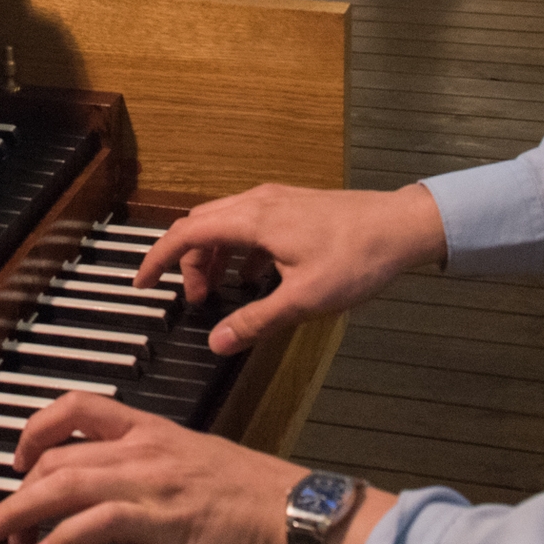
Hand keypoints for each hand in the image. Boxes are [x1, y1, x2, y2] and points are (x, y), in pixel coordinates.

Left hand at [0, 393, 307, 543]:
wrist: (298, 515)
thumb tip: (121, 504)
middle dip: (17, 489)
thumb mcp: (197, 469)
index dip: (38, 428)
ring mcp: (150, 480)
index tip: (19, 457)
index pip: (80, 407)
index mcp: (155, 430)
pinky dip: (60, 540)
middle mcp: (145, 448)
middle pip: (59, 454)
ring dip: (20, 513)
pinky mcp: (159, 517)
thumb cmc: (259, 500)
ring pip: (64, 483)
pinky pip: (93, 523)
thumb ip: (154, 476)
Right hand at [138, 183, 446, 353]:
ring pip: (224, 224)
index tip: (140, 283)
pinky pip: (248, 225)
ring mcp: (275, 200)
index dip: (157, 259)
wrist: (403, 226)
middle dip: (186, 263)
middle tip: (194, 300)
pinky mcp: (292, 206)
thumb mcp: (304, 299)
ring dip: (213, 257)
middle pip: (200, 226)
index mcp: (253, 220)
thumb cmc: (357, 257)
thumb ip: (256, 321)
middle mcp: (257, 202)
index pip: (186, 234)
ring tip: (222, 293)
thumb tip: (218, 343)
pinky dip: (237, 250)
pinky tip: (255, 278)